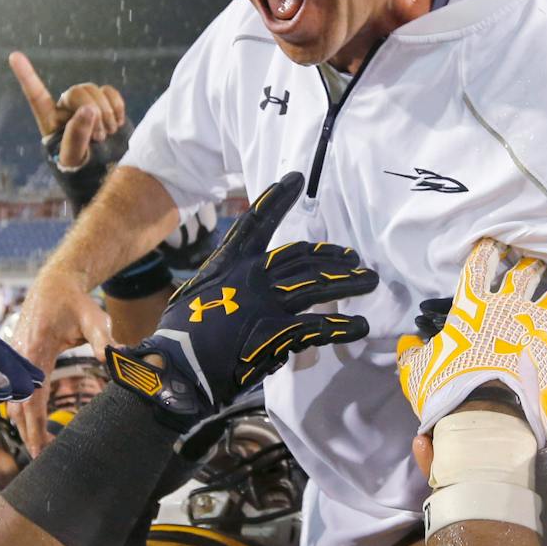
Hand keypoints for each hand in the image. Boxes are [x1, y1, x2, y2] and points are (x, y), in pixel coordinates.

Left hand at [10, 51, 129, 211]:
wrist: (108, 177)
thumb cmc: (82, 174)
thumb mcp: (74, 160)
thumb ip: (77, 135)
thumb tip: (89, 109)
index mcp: (51, 121)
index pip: (37, 96)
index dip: (27, 76)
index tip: (14, 56)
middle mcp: (67, 109)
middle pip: (77, 92)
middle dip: (92, 112)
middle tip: (100, 138)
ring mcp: (87, 106)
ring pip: (95, 91)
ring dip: (106, 113)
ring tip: (108, 134)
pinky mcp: (107, 106)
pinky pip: (111, 92)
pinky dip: (117, 106)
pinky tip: (117, 123)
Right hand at [11, 266, 117, 453]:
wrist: (54, 283)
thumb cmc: (75, 302)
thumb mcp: (93, 318)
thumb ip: (103, 340)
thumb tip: (117, 358)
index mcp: (37, 350)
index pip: (33, 398)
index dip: (36, 425)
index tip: (43, 447)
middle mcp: (20, 357)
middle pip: (18, 406)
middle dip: (27, 433)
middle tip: (40, 459)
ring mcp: (15, 358)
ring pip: (13, 400)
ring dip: (22, 424)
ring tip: (37, 446)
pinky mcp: (16, 359)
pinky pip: (14, 390)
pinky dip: (20, 409)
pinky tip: (31, 424)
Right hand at [108, 172, 375, 431]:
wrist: (177, 367)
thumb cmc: (180, 334)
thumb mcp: (199, 294)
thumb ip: (228, 286)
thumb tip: (249, 293)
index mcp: (229, 262)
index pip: (257, 223)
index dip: (277, 199)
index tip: (295, 179)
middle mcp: (252, 275)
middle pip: (303, 257)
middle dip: (332, 256)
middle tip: (354, 258)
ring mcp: (266, 302)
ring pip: (319, 284)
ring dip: (349, 282)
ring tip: (369, 281)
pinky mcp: (278, 332)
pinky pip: (320, 326)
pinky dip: (343, 326)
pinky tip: (361, 326)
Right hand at [396, 236, 546, 441]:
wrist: (486, 417)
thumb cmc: (447, 391)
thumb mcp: (416, 372)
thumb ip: (411, 353)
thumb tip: (406, 342)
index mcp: (472, 307)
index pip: (479, 264)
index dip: (487, 250)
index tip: (494, 246)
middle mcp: (509, 306)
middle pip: (526, 272)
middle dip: (531, 266)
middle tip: (534, 267)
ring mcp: (540, 325)